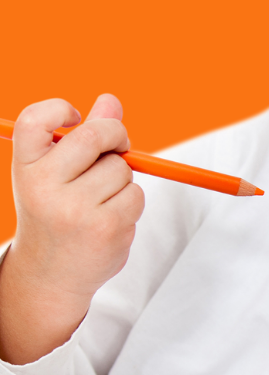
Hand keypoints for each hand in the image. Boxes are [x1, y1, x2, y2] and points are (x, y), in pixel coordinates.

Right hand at [0, 94, 143, 364]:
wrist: (51, 274)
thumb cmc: (55, 215)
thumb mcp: (56, 174)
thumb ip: (84, 136)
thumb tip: (111, 101)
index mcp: (26, 165)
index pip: (37, 118)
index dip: (61, 108)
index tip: (76, 115)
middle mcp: (45, 184)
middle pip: (97, 135)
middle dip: (116, 135)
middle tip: (117, 145)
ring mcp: (76, 207)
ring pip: (122, 169)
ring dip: (122, 179)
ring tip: (101, 199)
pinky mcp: (106, 226)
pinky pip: (136, 196)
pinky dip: (131, 202)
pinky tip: (111, 217)